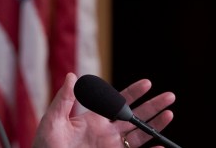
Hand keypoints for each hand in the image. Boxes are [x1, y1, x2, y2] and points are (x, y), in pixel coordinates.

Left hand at [33, 73, 175, 147]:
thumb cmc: (46, 143)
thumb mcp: (53, 119)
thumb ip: (64, 99)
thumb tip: (72, 75)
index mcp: (93, 118)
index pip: (117, 102)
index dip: (133, 92)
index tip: (147, 83)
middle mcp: (106, 132)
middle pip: (135, 117)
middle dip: (152, 106)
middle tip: (170, 95)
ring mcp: (111, 146)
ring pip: (139, 135)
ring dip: (155, 125)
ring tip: (170, 113)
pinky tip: (160, 146)